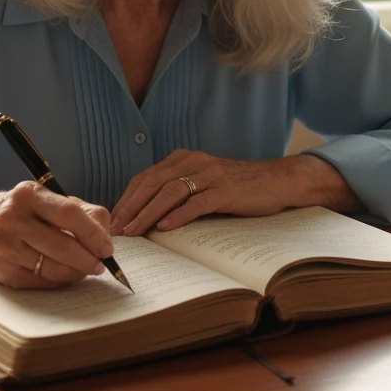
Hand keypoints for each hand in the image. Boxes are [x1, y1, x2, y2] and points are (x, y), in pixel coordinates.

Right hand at [0, 181, 113, 288]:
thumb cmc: (17, 213)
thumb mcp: (42, 199)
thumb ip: (78, 210)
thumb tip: (104, 233)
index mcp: (28, 195)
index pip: (69, 214)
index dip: (93, 233)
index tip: (107, 247)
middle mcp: (13, 219)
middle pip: (63, 245)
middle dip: (89, 258)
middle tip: (101, 264)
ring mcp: (6, 247)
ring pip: (54, 268)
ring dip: (77, 272)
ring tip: (86, 269)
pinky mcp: (4, 272)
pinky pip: (42, 281)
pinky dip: (60, 281)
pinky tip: (65, 274)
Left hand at [109, 150, 359, 235]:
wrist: (277, 180)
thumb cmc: (239, 187)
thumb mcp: (204, 184)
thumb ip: (179, 193)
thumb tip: (148, 218)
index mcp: (184, 158)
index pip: (145, 177)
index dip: (127, 199)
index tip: (113, 221)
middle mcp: (194, 161)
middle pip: (152, 183)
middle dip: (131, 208)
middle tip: (117, 230)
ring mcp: (210, 174)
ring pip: (170, 192)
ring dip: (148, 213)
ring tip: (135, 232)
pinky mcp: (226, 189)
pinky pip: (197, 201)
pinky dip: (178, 215)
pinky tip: (165, 228)